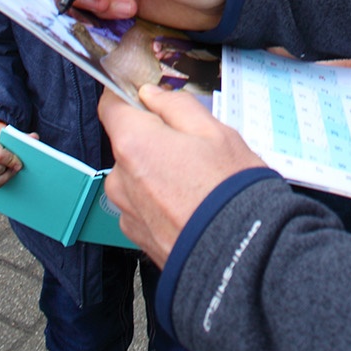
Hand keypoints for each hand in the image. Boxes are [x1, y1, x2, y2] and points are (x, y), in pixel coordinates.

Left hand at [100, 86, 263, 266]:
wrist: (240, 257)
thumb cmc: (229, 191)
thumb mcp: (214, 131)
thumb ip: (176, 106)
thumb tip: (153, 95)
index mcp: (134, 144)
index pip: (110, 105)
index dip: (128, 94)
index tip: (145, 93)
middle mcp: (121, 178)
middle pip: (127, 142)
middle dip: (154, 137)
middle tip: (193, 145)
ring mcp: (127, 210)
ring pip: (135, 174)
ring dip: (157, 170)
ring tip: (196, 180)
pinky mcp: (137, 236)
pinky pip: (142, 203)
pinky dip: (160, 199)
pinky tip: (189, 202)